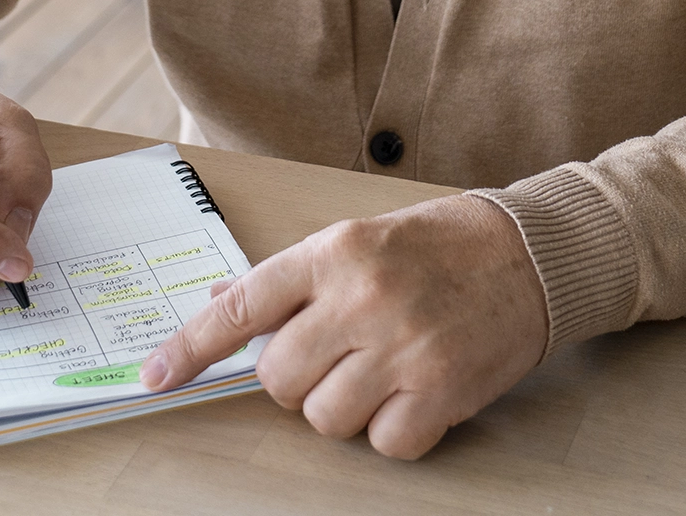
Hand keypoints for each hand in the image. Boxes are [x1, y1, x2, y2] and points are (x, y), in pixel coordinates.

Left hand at [139, 194, 547, 458]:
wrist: (530, 254)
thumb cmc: (439, 246)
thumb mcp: (357, 239)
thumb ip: (292, 278)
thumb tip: (221, 303)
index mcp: (333, 253)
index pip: (241, 307)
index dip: (189, 348)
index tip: (154, 376)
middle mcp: (362, 299)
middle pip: (277, 380)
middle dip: (295, 380)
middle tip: (334, 356)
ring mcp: (401, 348)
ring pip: (324, 418)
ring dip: (343, 408)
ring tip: (380, 371)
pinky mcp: (440, 391)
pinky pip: (383, 445)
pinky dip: (393, 431)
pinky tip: (413, 394)